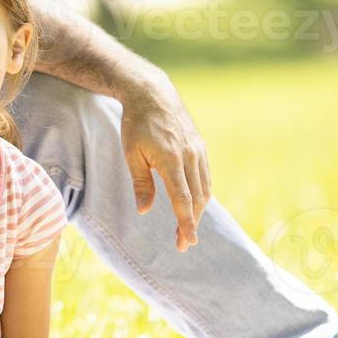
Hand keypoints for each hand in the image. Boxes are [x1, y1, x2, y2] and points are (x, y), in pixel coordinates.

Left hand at [119, 73, 210, 250]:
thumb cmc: (136, 124)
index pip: (183, 199)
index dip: (186, 223)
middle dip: (191, 223)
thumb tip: (145, 211)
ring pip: (204, 189)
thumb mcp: (132, 154)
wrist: (153, 93)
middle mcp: (190, 156)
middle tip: (182, 243)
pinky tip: (193, 204)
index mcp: (172, 160)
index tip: (187, 242)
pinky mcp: (201, 147)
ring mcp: (199, 151)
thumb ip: (141, 183)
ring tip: (186, 228)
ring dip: (198, 211)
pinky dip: (201, 194)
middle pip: (197, 198)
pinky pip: (205, 176)